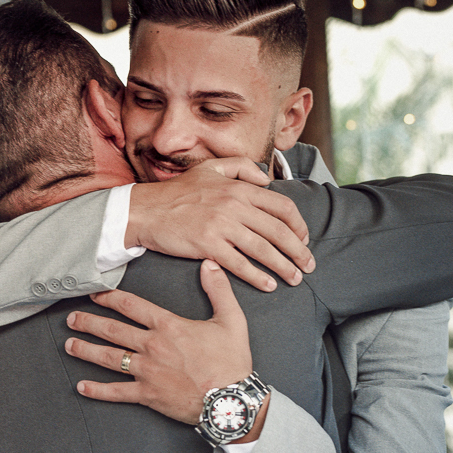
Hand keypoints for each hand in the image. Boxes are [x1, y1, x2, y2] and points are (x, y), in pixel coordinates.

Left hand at [63, 261, 251, 423]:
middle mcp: (152, 346)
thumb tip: (210, 264)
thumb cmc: (232, 363)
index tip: (94, 294)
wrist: (232, 402)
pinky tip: (81, 387)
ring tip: (69, 345)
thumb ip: (219, 290)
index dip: (109, 298)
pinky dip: (97, 390)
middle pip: (113, 330)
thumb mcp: (232, 320)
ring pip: (109, 358)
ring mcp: (147, 371)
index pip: (131, 305)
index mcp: (169, 326)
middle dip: (89, 323)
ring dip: (86, 350)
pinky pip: (116, 392)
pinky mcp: (147, 395)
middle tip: (71, 318)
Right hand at [126, 158, 313, 292]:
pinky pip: (240, 264)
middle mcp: (235, 206)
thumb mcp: (209, 168)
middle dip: (299, 251)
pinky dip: (257, 276)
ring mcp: (222, 226)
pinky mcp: (208, 245)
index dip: (298, 225)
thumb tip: (266, 180)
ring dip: (284, 267)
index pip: (282, 206)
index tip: (303, 239)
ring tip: (294, 279)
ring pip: (264, 249)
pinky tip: (268, 285)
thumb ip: (240, 167)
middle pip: (279, 231)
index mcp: (239, 188)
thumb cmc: (175, 192)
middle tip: (308, 266)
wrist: (144, 210)